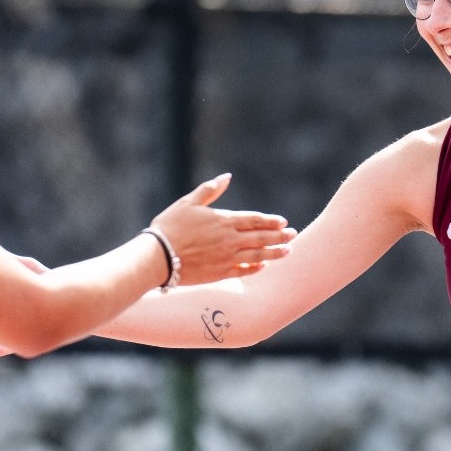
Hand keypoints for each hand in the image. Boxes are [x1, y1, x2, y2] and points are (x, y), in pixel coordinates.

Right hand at [150, 174, 294, 286]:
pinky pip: (243, 271)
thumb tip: (227, 177)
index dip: (271, 221)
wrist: (157, 256)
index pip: (255, 219)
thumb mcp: (189, 203)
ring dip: (274, 253)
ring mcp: (226, 258)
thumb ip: (210, 190)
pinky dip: (255, 268)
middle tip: (294, 236)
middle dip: (279, 236)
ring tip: (288, 252)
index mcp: (224, 220)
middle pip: (261, 237)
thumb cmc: (169, 227)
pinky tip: (263, 266)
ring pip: (257, 255)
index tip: (283, 222)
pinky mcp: (220, 273)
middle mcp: (230, 240)